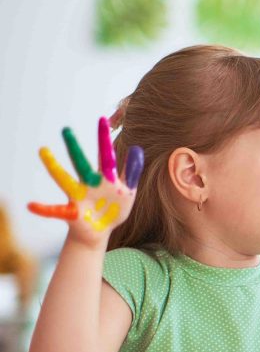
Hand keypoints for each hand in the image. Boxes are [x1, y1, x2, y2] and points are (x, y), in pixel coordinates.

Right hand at [28, 117, 143, 247]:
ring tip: (43, 152)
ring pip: (65, 181)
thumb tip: (136, 148)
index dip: (104, 139)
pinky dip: (44, 209)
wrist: (101, 232)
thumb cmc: (114, 208)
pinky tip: (31, 205)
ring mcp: (79, 197)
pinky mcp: (72, 213)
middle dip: (76, 148)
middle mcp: (89, 184)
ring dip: (54, 167)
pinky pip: (56, 211)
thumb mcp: (128, 190)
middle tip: (66, 130)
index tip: (102, 119)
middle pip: (82, 163)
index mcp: (105, 178)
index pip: (105, 155)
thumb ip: (131, 171)